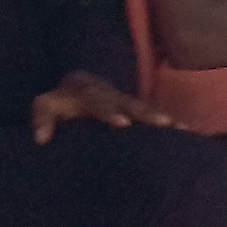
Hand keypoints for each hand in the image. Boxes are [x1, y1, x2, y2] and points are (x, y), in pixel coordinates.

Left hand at [32, 70, 170, 140]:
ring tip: (181, 128)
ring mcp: (123, 99)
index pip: (98, 100)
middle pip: (128, 101)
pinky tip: (186, 131)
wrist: (77, 87)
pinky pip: (151, 114)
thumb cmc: (60, 102)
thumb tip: (41, 139)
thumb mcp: (44, 104)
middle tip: (164, 123)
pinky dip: (168, 122)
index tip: (124, 124)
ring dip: (163, 117)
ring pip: (143, 107)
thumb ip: (41, 118)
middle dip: (146, 112)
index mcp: (86, 90)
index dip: (110, 111)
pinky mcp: (133, 107)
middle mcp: (108, 92)